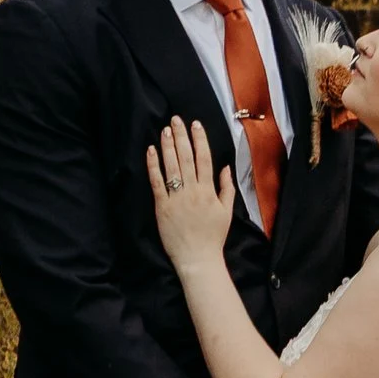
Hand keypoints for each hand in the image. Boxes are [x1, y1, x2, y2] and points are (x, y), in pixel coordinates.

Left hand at [145, 113, 235, 269]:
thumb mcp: (227, 212)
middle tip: (176, 119)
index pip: (204, 158)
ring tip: (165, 130)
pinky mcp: (162, 206)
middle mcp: (193, 190)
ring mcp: (176, 198)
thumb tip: (225, 167)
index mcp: (209, 190)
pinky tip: (152, 151)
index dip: (200, 139)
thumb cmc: (213, 236)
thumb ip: (226, 188)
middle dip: (181, 136)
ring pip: (171, 166)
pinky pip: (157, 182)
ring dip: (168, 146)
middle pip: (186, 157)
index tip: (195, 124)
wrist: (198, 258)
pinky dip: (154, 166)